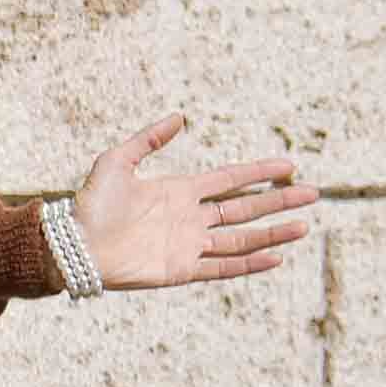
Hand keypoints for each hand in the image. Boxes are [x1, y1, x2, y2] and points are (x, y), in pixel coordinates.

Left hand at [71, 116, 316, 289]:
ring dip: (272, 233)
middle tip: (312, 194)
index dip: (258, 172)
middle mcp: (189, 218)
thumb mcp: (117, 161)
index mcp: (179, 192)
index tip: (289, 166)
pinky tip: (275, 257)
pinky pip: (222, 267)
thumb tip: (180, 117)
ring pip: (240, 239)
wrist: (72, 244)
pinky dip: (249, 263)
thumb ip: (148, 139)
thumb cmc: (90, 204)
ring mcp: (188, 245)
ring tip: (303, 226)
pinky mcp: (180, 270)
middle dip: (278, 201)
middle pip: (244, 208)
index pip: (229, 180)